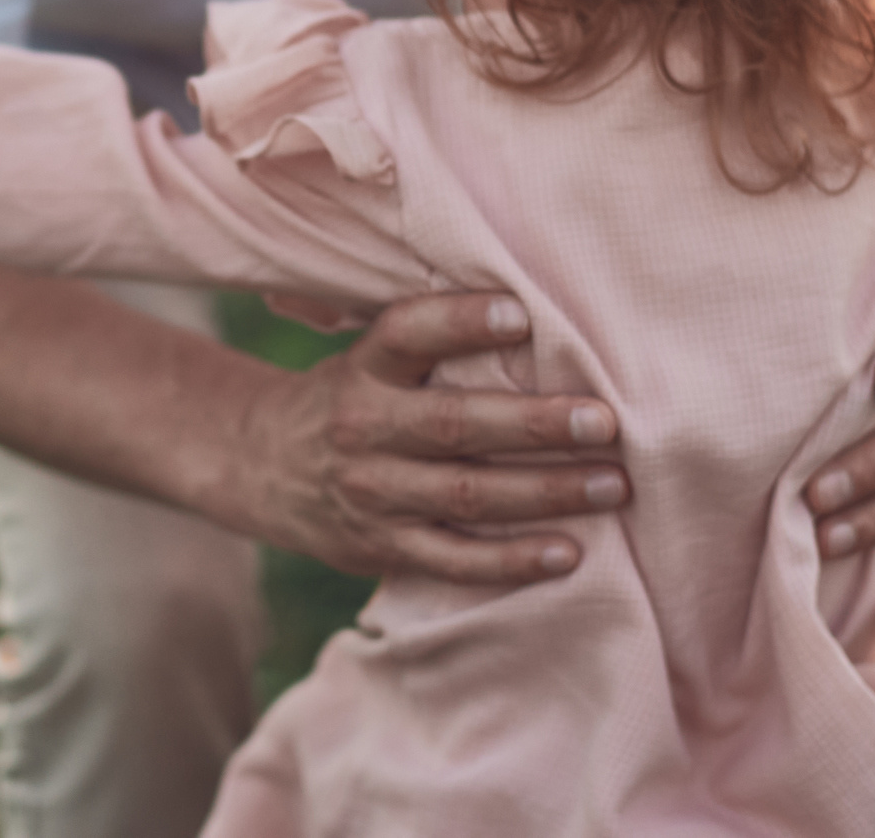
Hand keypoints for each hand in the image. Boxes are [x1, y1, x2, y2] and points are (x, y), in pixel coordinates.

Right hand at [221, 292, 627, 583]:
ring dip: (547, 492)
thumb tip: (541, 317)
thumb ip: (434, 345)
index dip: (461, 322)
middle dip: (536, 424)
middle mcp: (364, 428)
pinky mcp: (384, 547)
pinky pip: (456, 561)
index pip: (407, 333)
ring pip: (468, 495)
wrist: (262, 468)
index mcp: (365, 367)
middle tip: (605, 420)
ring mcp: (374, 494)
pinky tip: (569, 552)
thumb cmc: (351, 398)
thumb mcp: (370, 357)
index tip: (520, 314)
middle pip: (455, 424)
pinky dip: (513, 561)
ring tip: (613, 484)